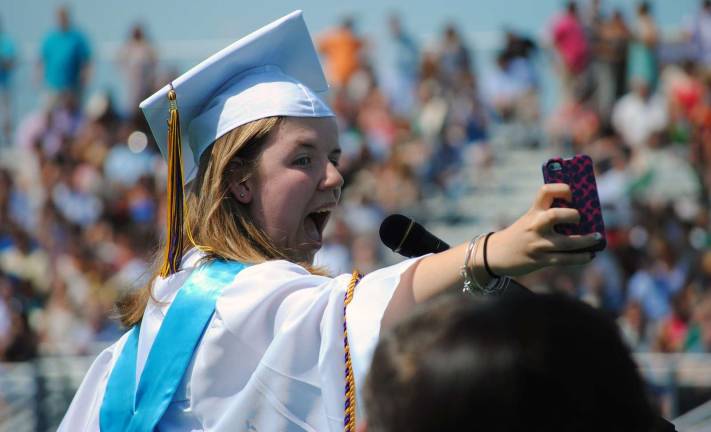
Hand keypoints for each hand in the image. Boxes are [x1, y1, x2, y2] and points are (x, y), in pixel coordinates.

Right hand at [485, 183, 600, 276]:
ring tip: (597, 238)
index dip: (562, 189)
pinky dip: (581, 258)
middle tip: (581, 218)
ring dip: (587, 241)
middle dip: (573, 216)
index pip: (545, 191)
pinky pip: (565, 259)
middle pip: (555, 215)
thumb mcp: (528, 220)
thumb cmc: (519, 234)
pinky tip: (590, 255)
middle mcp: (535, 226)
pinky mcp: (540, 260)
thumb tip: (583, 218)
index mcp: (532, 211)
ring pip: (567, 243)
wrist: (495, 254)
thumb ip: (548, 216)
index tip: (572, 193)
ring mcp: (538, 244)